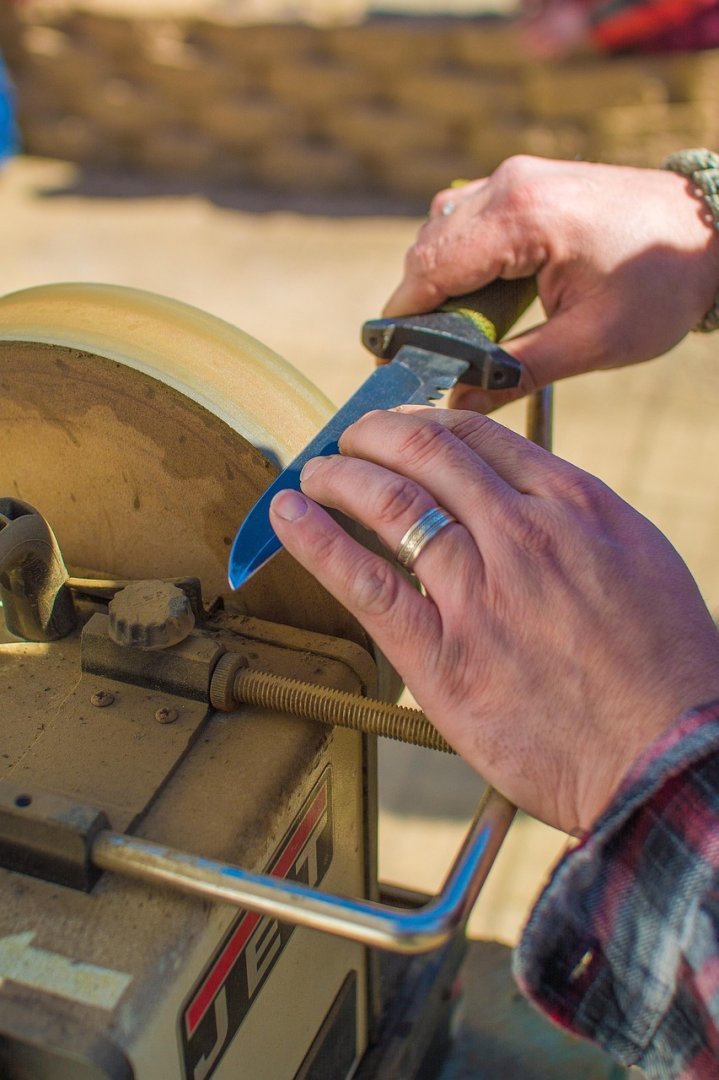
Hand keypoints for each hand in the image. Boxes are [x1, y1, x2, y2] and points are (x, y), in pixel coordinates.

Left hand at [269, 408, 718, 833]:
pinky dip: (316, 540)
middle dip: (373, 435)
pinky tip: (288, 516)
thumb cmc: (666, 668)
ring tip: (313, 473)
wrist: (669, 757)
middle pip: (426, 453)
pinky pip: (365, 583)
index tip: (402, 427)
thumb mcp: (638, 561)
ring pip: (389, 503)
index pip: (480, 436)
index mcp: (574, 505)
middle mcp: (522, 534)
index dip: (425, 422)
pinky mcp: (443, 656)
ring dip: (337, 476)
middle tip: (348, 440)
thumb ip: (576, 522)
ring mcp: (479, 592)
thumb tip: (522, 500)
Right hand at [384, 156, 718, 411]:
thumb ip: (518, 372)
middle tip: (427, 360)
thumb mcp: (591, 341)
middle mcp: (508, 183)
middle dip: (419, 305)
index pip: (429, 268)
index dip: (403, 321)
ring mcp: (515, 176)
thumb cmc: (659, 284)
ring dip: (439, 280)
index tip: (393, 364)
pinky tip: (481, 296)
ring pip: (441, 230)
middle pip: (427, 248)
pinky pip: (466, 218)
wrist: (712, 229)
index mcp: (521, 216)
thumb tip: (459, 403)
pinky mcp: (525, 181)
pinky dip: (460, 257)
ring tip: (458, 332)